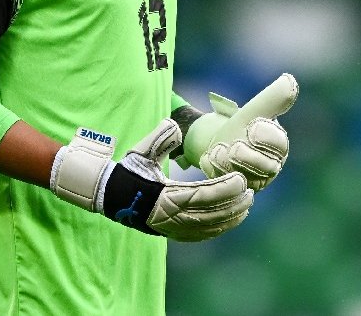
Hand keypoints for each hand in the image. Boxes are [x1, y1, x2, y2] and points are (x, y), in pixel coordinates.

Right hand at [50, 120, 252, 241]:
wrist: (111, 195)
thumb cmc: (130, 170)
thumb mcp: (142, 151)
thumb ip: (160, 137)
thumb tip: (175, 126)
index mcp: (162, 196)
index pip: (201, 195)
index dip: (223, 189)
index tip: (241, 181)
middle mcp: (167, 216)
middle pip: (208, 214)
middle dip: (232, 204)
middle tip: (250, 193)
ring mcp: (169, 228)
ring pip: (206, 227)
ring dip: (229, 217)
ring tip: (246, 205)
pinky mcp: (170, 233)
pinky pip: (199, 235)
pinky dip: (217, 229)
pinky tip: (232, 220)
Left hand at [177, 73, 296, 191]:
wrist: (216, 140)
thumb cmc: (241, 124)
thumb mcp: (254, 109)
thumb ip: (272, 98)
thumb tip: (289, 80)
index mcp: (278, 145)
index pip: (279, 145)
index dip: (266, 136)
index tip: (252, 126)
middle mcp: (271, 166)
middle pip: (266, 167)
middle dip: (247, 155)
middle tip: (233, 145)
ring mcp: (254, 182)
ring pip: (247, 179)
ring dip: (229, 163)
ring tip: (218, 149)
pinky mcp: (236, 192)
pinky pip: (228, 188)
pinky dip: (216, 172)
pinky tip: (209, 159)